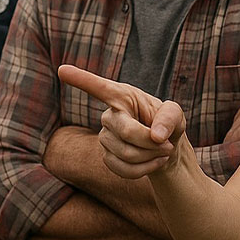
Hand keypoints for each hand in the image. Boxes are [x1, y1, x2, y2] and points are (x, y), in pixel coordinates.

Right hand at [57, 64, 189, 178]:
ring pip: (126, 154)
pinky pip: (123, 170)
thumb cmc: (167, 125)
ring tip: (163, 151)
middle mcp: (109, 115)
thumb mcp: (176, 114)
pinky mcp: (107, 158)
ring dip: (151, 157)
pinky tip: (154, 162)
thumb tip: (156, 135)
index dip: (81, 80)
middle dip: (152, 142)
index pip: (100, 88)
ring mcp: (105, 138)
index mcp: (122, 96)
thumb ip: (169, 118)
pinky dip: (145, 170)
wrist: (166, 149)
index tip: (62, 70)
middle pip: (126, 132)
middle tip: (168, 144)